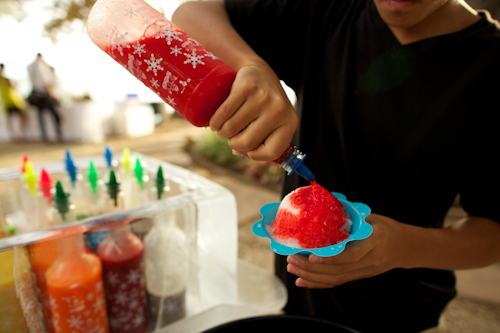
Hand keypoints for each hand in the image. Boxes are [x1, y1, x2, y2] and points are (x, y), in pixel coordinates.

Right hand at [209, 64, 298, 160]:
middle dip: (234, 143)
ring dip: (223, 133)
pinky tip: (215, 123)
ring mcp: (263, 97)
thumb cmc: (264, 105)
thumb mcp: (272, 123)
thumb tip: (238, 152)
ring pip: (232, 129)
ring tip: (223, 128)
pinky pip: (224, 113)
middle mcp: (279, 110)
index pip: (272, 152)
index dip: (255, 156)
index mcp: (290, 122)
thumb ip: (262, 142)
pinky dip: (216, 122)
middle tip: (231, 136)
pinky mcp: (247, 87)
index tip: (247, 150)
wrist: (259, 72)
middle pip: (248, 142)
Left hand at [286, 213, 414, 288]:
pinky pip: (337, 282)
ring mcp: (364, 272)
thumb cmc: (386, 228)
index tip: (312, 255)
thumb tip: (324, 206)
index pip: (352, 255)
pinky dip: (318, 283)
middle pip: (338, 271)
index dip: (331, 258)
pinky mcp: (358, 276)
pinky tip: (302, 281)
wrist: (405, 247)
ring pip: (335, 279)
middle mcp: (369, 262)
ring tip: (292, 268)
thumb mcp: (372, 218)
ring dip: (310, 275)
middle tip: (292, 259)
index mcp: (373, 243)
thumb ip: (350, 217)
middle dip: (311, 267)